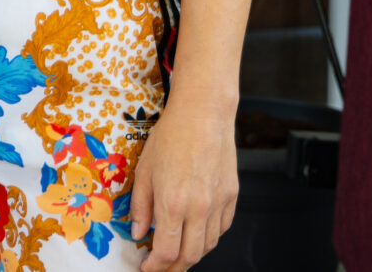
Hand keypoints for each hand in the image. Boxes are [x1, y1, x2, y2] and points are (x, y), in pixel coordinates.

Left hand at [129, 100, 237, 270]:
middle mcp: (199, 209)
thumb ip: (141, 206)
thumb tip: (139, 233)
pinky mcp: (232, 197)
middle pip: (190, 256)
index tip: (147, 268)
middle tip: (161, 268)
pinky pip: (221, 229)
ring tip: (177, 254)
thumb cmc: (171, 137)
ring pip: (208, 246)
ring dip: (191, 255)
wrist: (203, 116)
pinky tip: (196, 234)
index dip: (156, 266)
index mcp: (173, 204)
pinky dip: (208, 238)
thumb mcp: (144, 171)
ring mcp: (219, 205)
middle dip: (174, 268)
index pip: (167, 252)